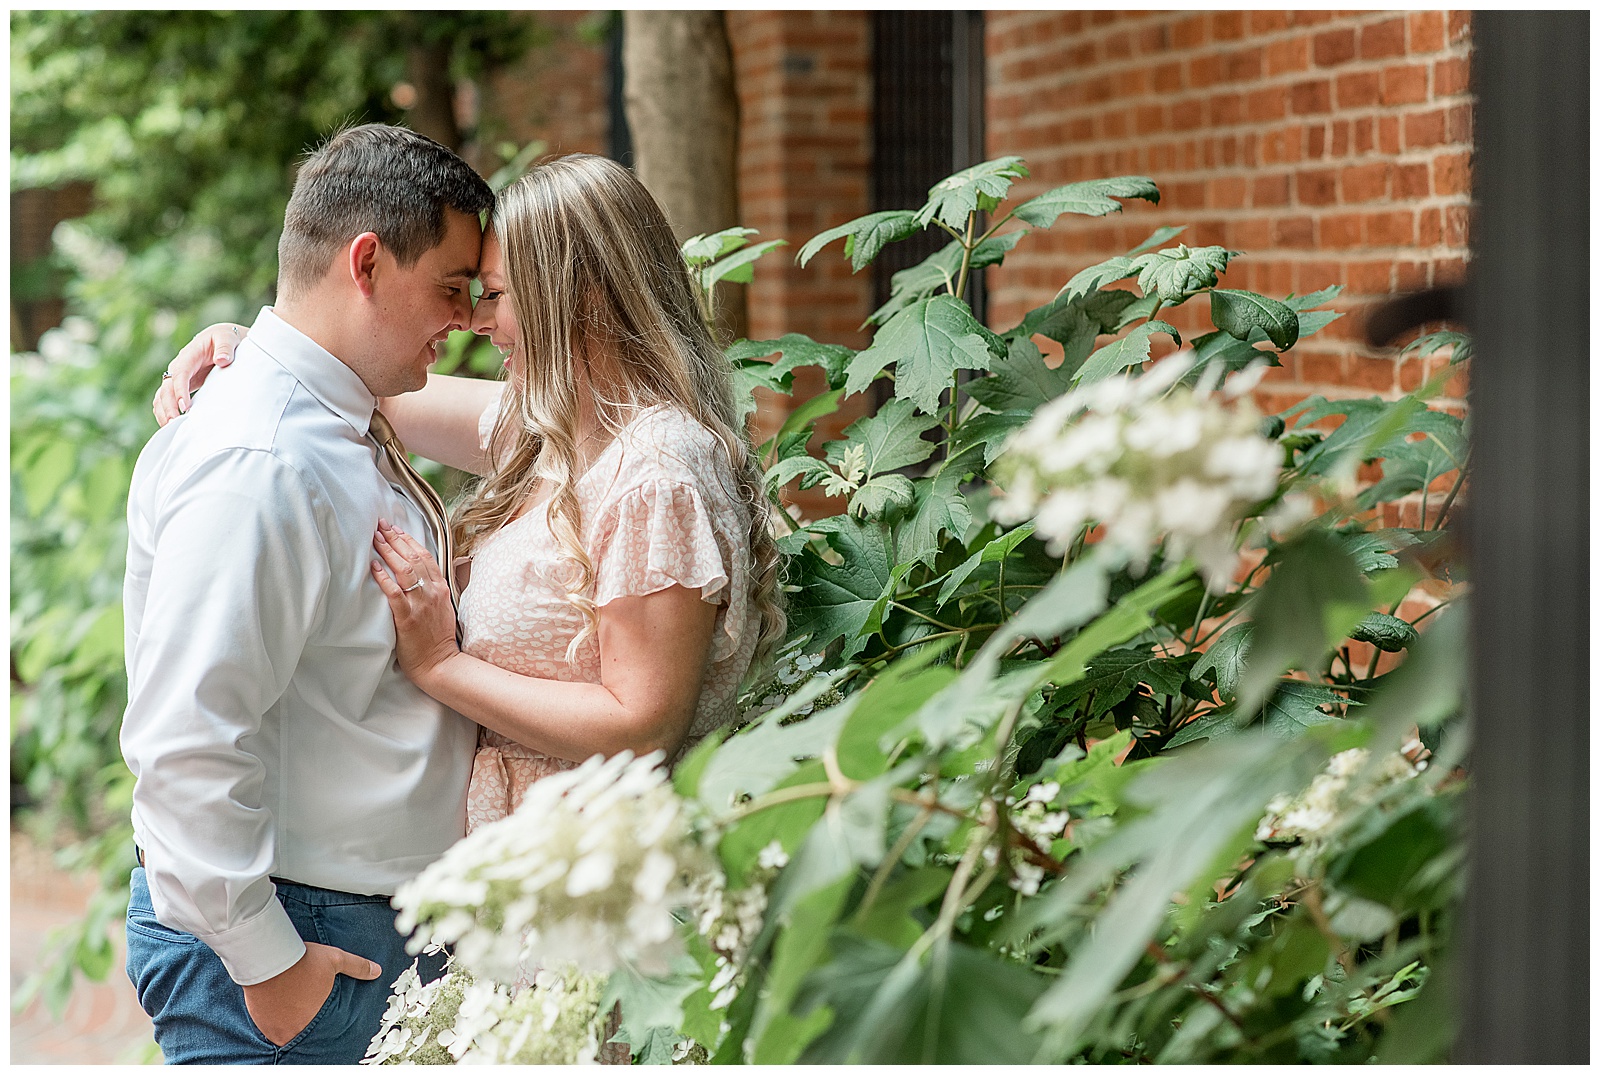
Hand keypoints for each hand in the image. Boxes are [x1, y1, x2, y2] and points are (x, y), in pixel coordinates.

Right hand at [153, 322, 247, 425]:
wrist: (222, 340)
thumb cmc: (225, 339)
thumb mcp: (228, 338)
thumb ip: (225, 348)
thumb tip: (223, 360)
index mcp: (189, 355)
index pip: (180, 373)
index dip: (180, 390)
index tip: (185, 406)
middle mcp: (179, 366)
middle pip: (167, 387)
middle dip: (168, 405)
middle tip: (175, 423)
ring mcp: (178, 377)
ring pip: (162, 395)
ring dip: (163, 411)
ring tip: (170, 428)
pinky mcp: (180, 386)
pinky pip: (166, 399)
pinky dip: (164, 411)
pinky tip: (169, 426)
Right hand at [241, 941, 380, 1046]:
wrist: (268, 956)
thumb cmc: (303, 960)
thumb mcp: (335, 960)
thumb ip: (357, 967)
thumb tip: (377, 971)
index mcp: (312, 1020)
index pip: (319, 1031)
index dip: (318, 1023)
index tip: (317, 1017)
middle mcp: (291, 1029)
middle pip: (299, 1032)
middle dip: (301, 1023)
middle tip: (301, 1011)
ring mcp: (272, 1027)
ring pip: (281, 1031)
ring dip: (285, 1022)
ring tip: (288, 1007)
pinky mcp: (257, 1019)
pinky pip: (265, 1026)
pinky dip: (270, 1018)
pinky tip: (273, 1006)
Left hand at [371, 520, 459, 686]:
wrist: (440, 663)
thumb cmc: (438, 639)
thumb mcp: (443, 608)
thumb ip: (433, 590)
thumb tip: (418, 576)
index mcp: (441, 588)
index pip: (425, 556)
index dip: (409, 540)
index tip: (395, 528)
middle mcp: (432, 592)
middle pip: (413, 558)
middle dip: (395, 539)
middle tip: (380, 526)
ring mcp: (421, 604)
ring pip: (404, 570)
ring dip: (388, 551)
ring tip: (375, 538)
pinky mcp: (408, 617)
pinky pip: (395, 593)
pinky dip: (384, 578)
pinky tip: (374, 567)